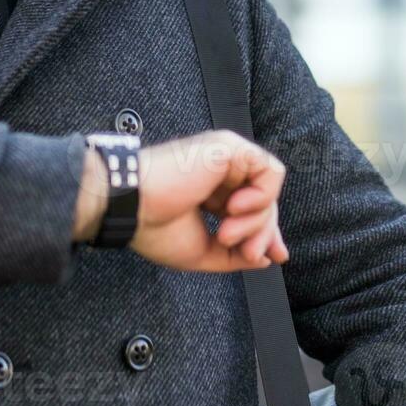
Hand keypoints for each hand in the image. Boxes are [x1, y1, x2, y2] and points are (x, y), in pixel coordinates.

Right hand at [73, 130, 289, 272]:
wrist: (132, 207)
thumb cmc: (154, 227)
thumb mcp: (202, 251)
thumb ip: (235, 255)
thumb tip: (266, 258)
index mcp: (212, 191)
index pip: (253, 208)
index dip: (266, 232)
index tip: (273, 256)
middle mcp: (221, 171)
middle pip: (265, 201)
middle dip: (263, 232)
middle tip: (248, 253)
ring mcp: (226, 157)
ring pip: (269, 189)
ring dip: (257, 220)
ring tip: (226, 233)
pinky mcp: (229, 147)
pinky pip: (269, 172)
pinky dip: (262, 196)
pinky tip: (234, 208)